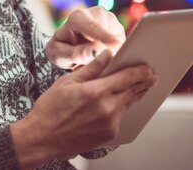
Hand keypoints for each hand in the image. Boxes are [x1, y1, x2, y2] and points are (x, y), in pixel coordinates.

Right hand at [10, 51, 155, 168]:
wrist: (42, 138)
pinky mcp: (109, 135)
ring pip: (129, 104)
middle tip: (150, 75)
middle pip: (134, 91)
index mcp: (96, 92)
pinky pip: (120, 117)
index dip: (141, 71)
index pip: (127, 78)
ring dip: (135, 94)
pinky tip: (119, 102)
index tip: (148, 67)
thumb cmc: (50, 108)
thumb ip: (91, 68)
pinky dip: (121, 107)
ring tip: (139, 86)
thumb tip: (106, 55)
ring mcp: (109, 124)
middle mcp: (107, 109)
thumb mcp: (67, 82)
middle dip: (143, 82)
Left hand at [45, 7, 125, 69]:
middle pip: (110, 33)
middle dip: (110, 51)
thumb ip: (76, 54)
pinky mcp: (118, 28)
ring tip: (100, 62)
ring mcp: (110, 19)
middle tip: (104, 66)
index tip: (116, 46)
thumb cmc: (62, 50)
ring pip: (119, 39)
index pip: (93, 28)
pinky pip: (124, 43)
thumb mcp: (60, 55)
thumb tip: (95, 52)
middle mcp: (96, 13)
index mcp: (78, 17)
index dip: (105, 37)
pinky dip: (118, 52)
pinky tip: (107, 58)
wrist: (68, 44)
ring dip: (113, 53)